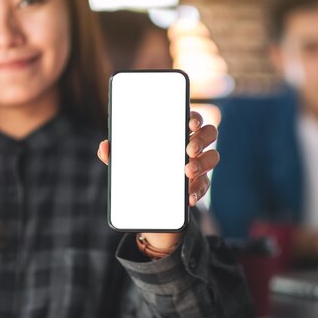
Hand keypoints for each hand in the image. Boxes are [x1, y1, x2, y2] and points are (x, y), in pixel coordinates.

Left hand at [97, 110, 218, 206]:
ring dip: (203, 163)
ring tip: (187, 172)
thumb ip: (116, 154)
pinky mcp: (199, 185)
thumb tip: (104, 146)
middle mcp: (192, 145)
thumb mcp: (127, 161)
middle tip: (188, 149)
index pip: (192, 117)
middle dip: (202, 139)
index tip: (189, 121)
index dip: (195, 117)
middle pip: (209, 133)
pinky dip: (198, 191)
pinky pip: (205, 186)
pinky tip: (190, 198)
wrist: (149, 200)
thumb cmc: (141, 169)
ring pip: (213, 157)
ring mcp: (199, 164)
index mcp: (176, 132)